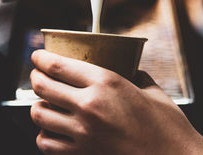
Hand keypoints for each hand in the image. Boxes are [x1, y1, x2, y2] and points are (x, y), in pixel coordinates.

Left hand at [30, 50, 202, 154]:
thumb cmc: (167, 125)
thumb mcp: (151, 90)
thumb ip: (133, 75)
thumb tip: (126, 68)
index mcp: (106, 83)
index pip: (58, 65)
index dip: (41, 58)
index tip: (37, 56)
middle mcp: (89, 105)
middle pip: (43, 86)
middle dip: (35, 76)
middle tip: (37, 74)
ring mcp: (83, 132)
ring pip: (39, 114)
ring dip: (38, 104)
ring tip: (44, 102)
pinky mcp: (82, 154)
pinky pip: (46, 143)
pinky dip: (44, 134)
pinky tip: (52, 129)